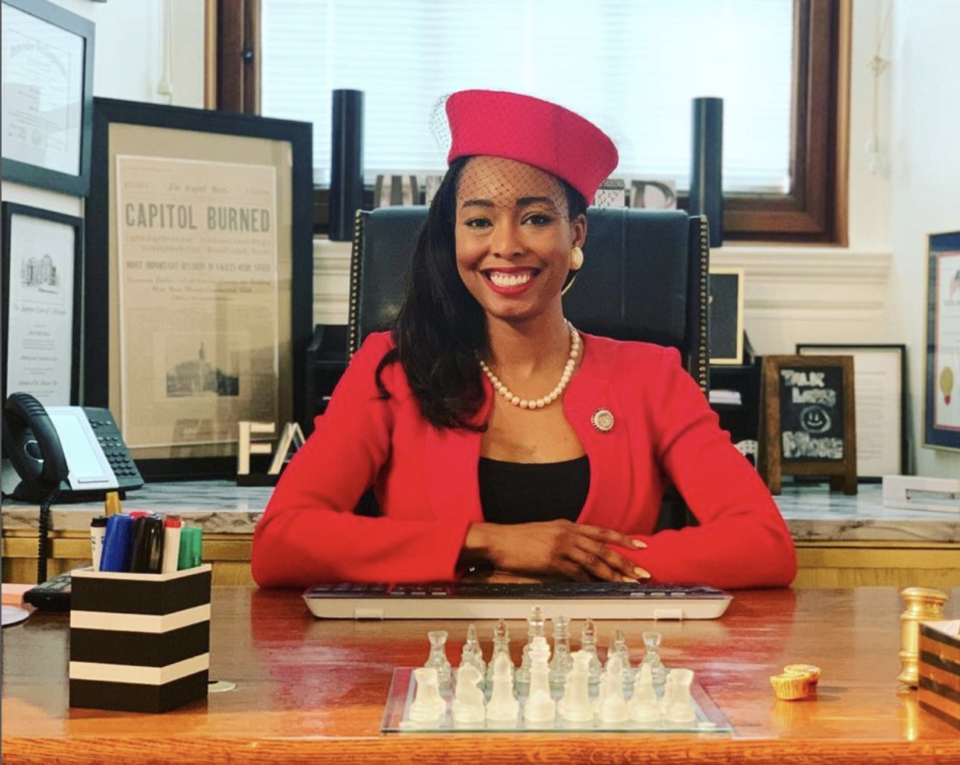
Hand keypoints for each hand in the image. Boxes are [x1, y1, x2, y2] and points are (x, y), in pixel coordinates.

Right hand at [463, 520, 648, 582]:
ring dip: (613, 574)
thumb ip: (564, 538)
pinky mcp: (551, 559)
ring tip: (627, 583)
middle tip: (642, 572)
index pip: (602, 531)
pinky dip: (589, 581)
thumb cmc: (518, 539)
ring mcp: (560, 545)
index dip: (623, 539)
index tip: (640, 546)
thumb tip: (579, 550)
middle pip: (603, 548)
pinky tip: (598, 588)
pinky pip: (576, 572)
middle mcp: (568, 533)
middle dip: (625, 561)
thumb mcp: (546, 532)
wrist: (497, 540)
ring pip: (594, 560)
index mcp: (568, 525)